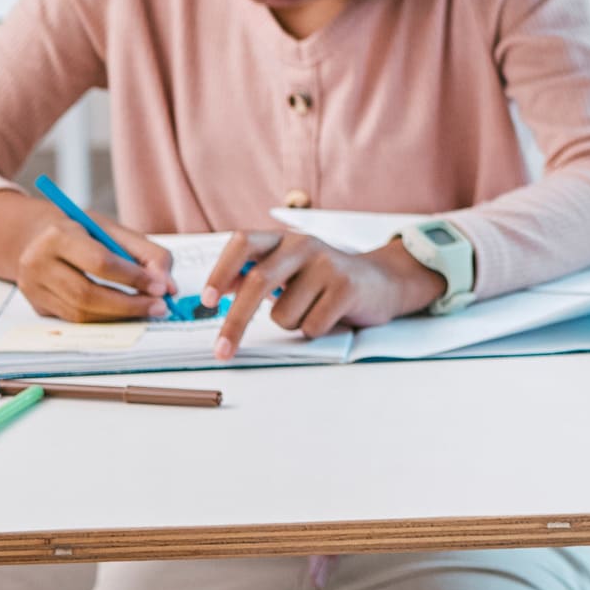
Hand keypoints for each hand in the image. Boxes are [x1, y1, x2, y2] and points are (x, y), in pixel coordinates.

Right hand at [8, 202, 171, 324]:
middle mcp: (38, 263)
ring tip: (147, 310)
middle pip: (87, 294)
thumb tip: (169, 287)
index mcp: (59, 235)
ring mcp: (33, 288)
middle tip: (159, 307)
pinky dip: (104, 319)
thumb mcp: (115, 231)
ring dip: (119, 316)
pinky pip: (75, 319)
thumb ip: (148, 254)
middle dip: (129, 304)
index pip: (100, 263)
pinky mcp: (38, 306)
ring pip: (81, 313)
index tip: (161, 287)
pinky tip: (124, 313)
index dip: (133, 278)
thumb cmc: (83, 232)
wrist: (38, 237)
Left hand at [201, 230, 447, 360]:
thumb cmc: (325, 281)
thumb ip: (255, 274)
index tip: (206, 300)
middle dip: (235, 322)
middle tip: (222, 350)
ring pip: (284, 314)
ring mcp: (327, 263)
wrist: (383, 280)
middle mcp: (303, 244)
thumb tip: (216, 291)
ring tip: (312, 310)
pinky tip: (331, 315)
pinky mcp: (347, 286)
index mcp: (283, 239)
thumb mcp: (290, 270)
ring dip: (292, 324)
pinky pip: (311, 325)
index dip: (221, 271)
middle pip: (258, 282)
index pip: (242, 243)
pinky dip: (315, 330)